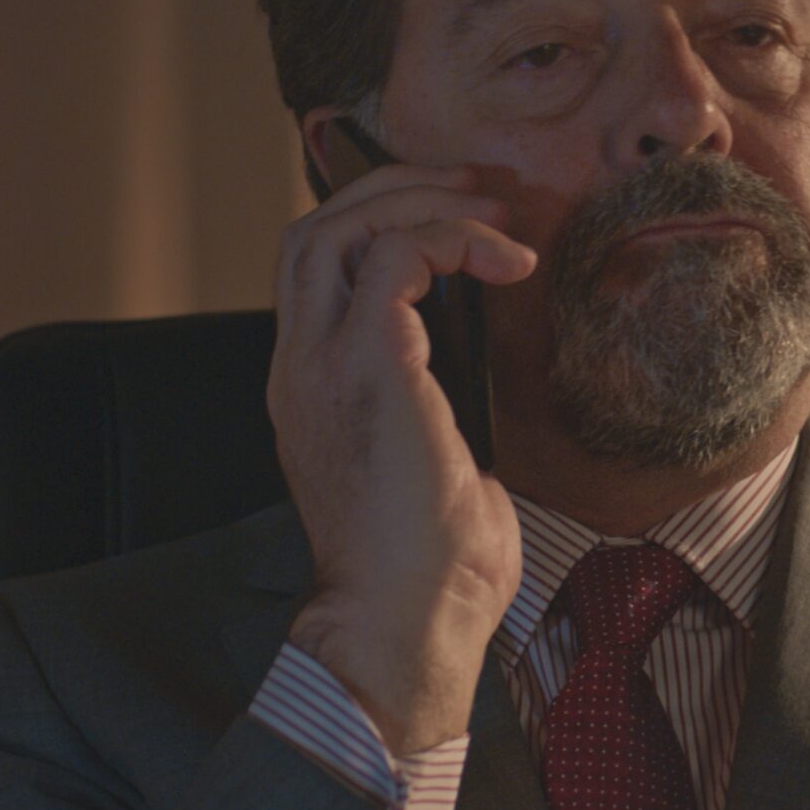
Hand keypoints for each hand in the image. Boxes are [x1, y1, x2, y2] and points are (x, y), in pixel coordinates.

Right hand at [267, 161, 536, 754]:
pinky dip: (455, 239)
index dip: (379, 226)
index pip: (315, 275)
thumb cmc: (432, 570)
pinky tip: (507, 263)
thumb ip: (435, 409)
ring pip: (339, 227)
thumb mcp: (433, 465)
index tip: (462, 222)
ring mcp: (323, 364)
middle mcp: (301, 369)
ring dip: (422, 201)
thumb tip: (482, 372)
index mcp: (310, 392)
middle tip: (476, 189)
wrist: (407, 620)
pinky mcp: (369, 364)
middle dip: (394, 190)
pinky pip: (398, 255)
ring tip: (494, 212)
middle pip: (312, 232)